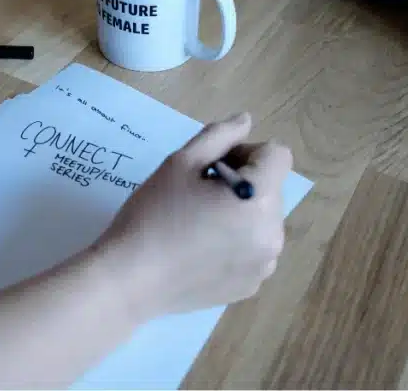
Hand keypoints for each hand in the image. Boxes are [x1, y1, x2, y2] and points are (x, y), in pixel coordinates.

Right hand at [96, 113, 289, 320]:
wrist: (129, 279)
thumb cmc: (153, 214)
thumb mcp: (180, 162)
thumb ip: (219, 135)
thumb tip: (246, 121)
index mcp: (259, 200)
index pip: (277, 156)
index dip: (247, 151)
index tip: (212, 167)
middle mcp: (273, 234)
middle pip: (271, 188)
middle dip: (243, 182)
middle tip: (199, 194)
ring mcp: (264, 265)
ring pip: (263, 219)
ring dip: (242, 212)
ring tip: (199, 223)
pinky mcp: (251, 286)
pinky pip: (254, 250)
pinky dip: (236, 242)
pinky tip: (201, 250)